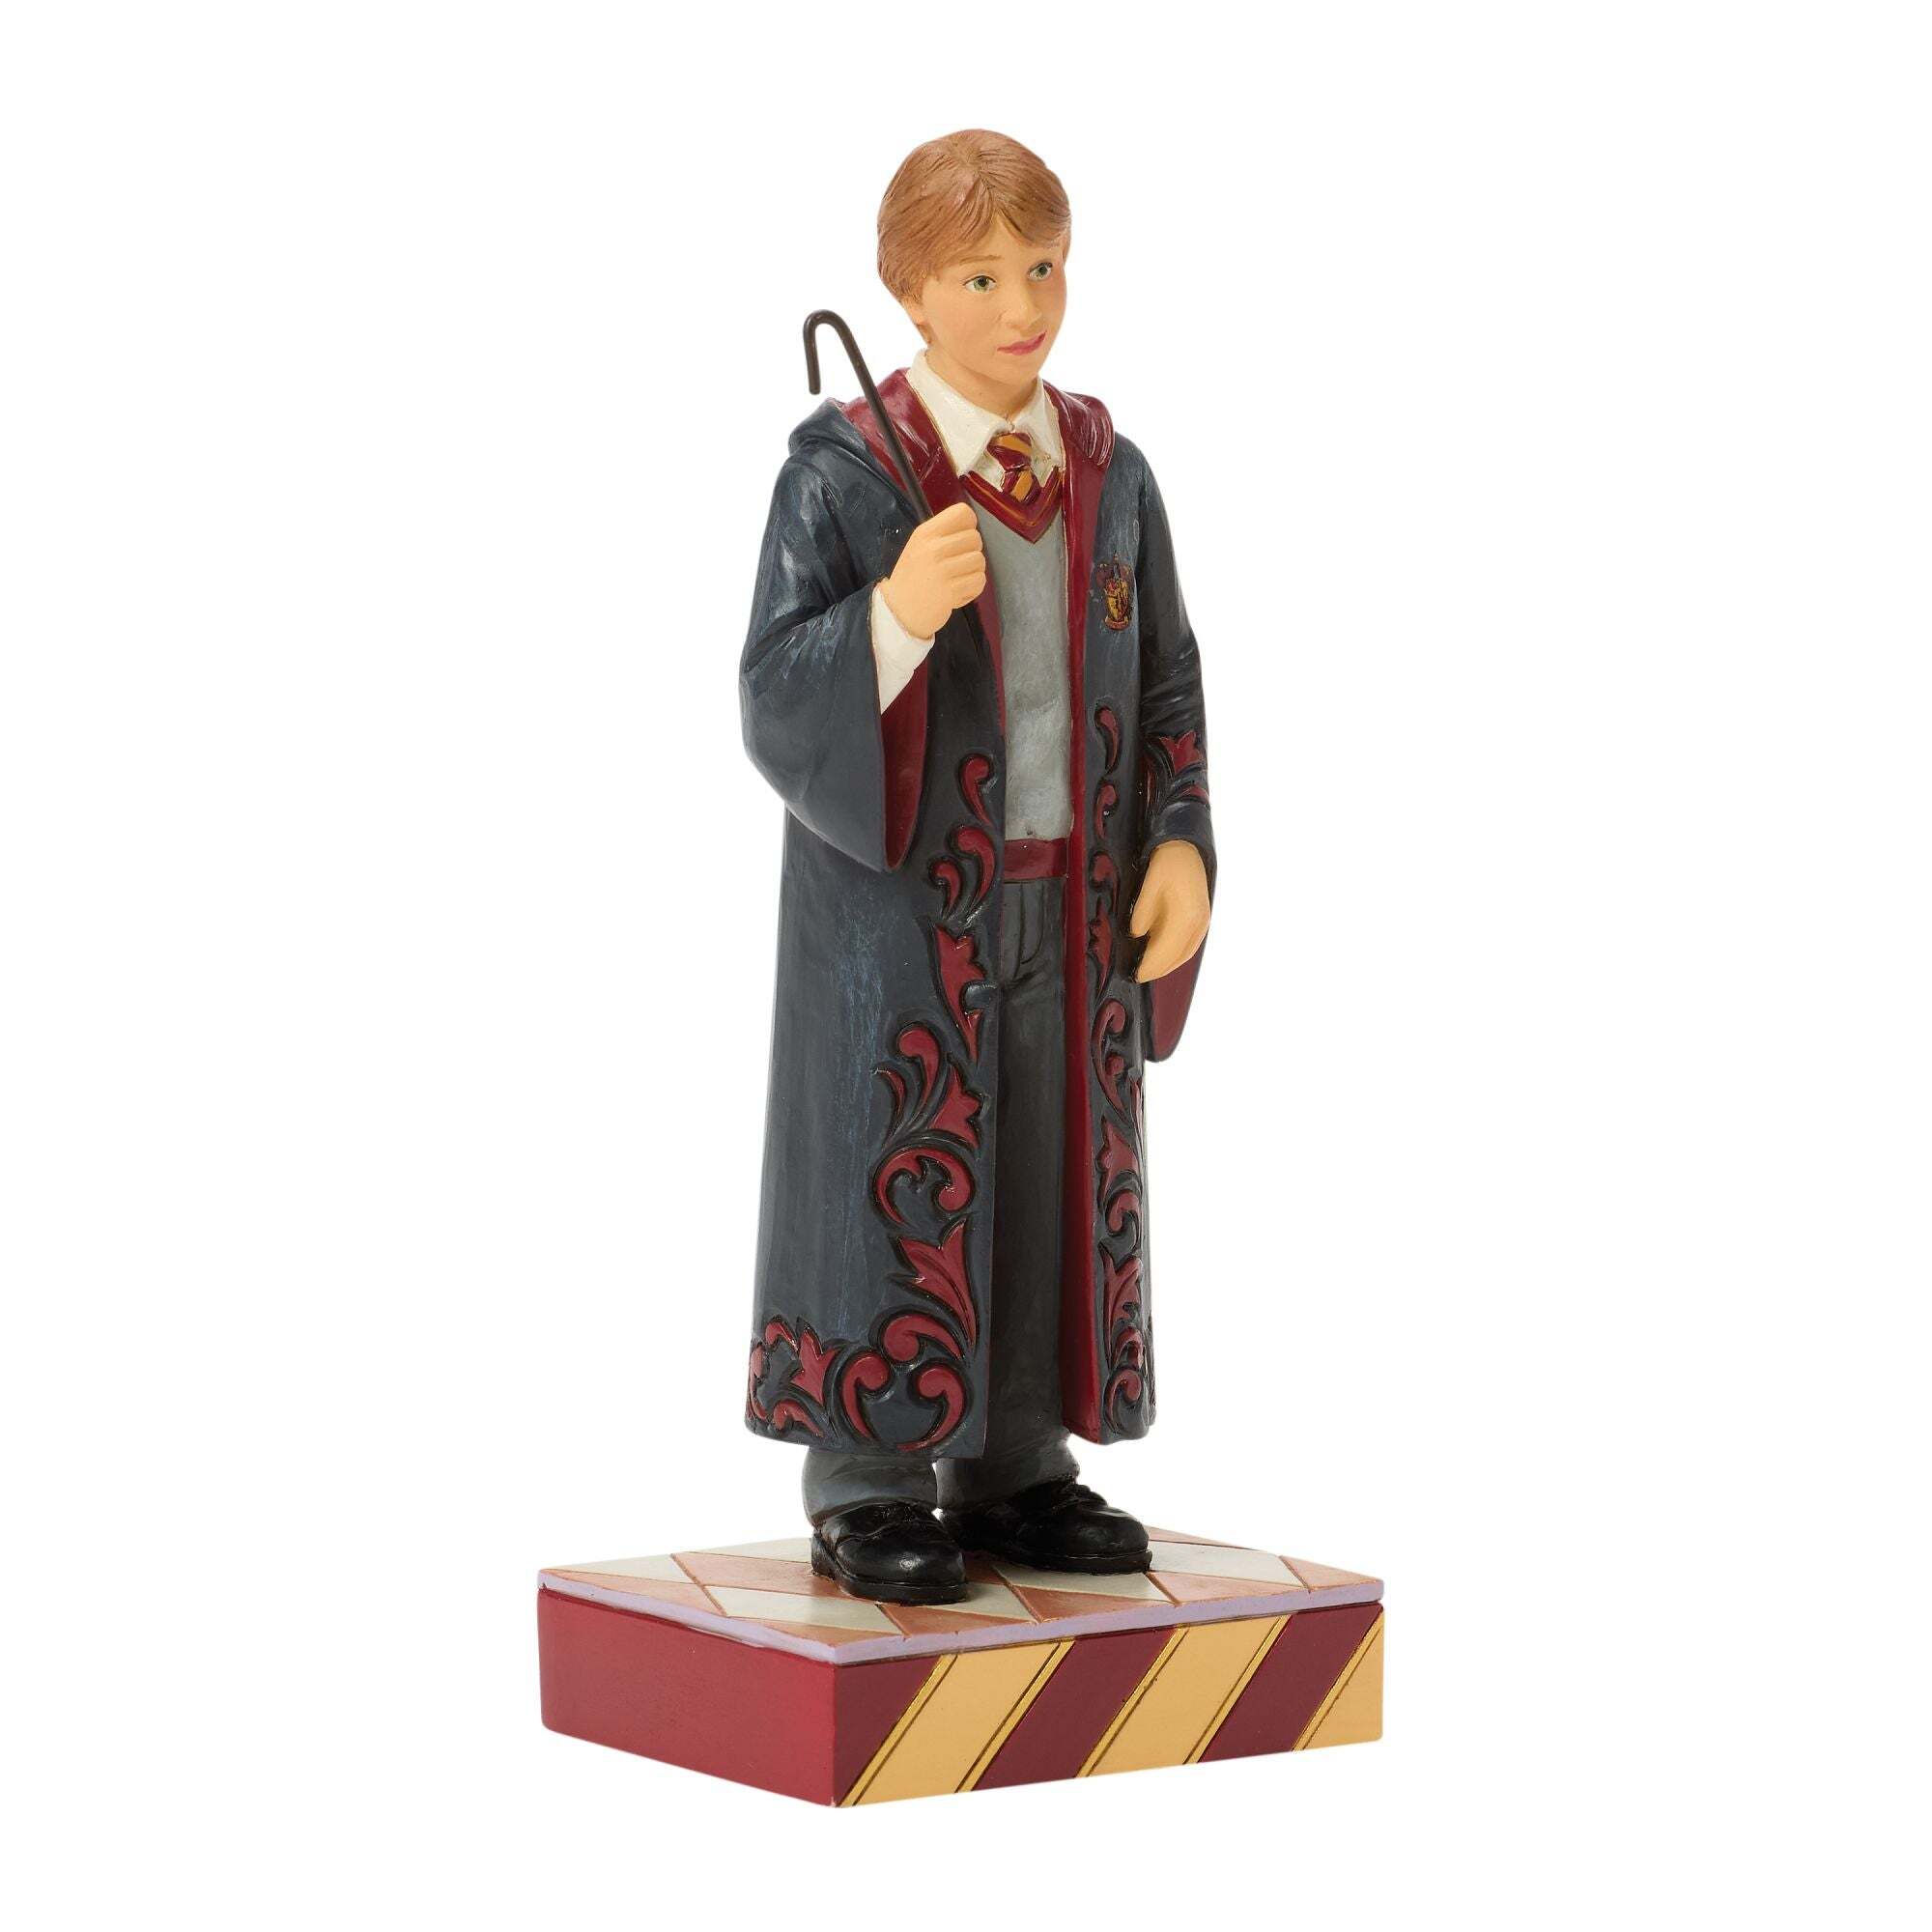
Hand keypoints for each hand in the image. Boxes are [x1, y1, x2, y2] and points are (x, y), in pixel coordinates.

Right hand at [881, 502, 985, 637]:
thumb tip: (971, 528)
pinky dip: (973, 588)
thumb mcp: (919, 546)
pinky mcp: (952, 591)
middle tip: (957, 564)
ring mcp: (943, 570)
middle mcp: (934, 548)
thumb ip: (942, 534)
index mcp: (926, 533)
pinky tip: (958, 591)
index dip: (968, 526)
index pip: (963, 513)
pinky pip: (979, 581)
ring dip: (973, 571)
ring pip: (980, 560)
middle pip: (975, 538)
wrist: (899, 611)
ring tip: (957, 578)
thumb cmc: (912, 577)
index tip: (960, 538)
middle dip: (971, 551)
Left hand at [1130, 840, 1210, 981]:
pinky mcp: (1202, 921)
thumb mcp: (1147, 887)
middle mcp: (1198, 925)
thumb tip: (1137, 935)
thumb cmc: (1165, 865)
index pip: (1165, 952)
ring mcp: (1203, 924)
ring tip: (1148, 970)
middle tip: (1138, 976)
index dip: (1150, 966)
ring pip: (1184, 954)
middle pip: (1177, 957)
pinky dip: (1175, 955)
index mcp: (1185, 918)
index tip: (1135, 975)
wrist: (1185, 850)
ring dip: (1167, 964)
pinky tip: (1162, 955)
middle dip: (1157, 969)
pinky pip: (1188, 945)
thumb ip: (1141, 914)